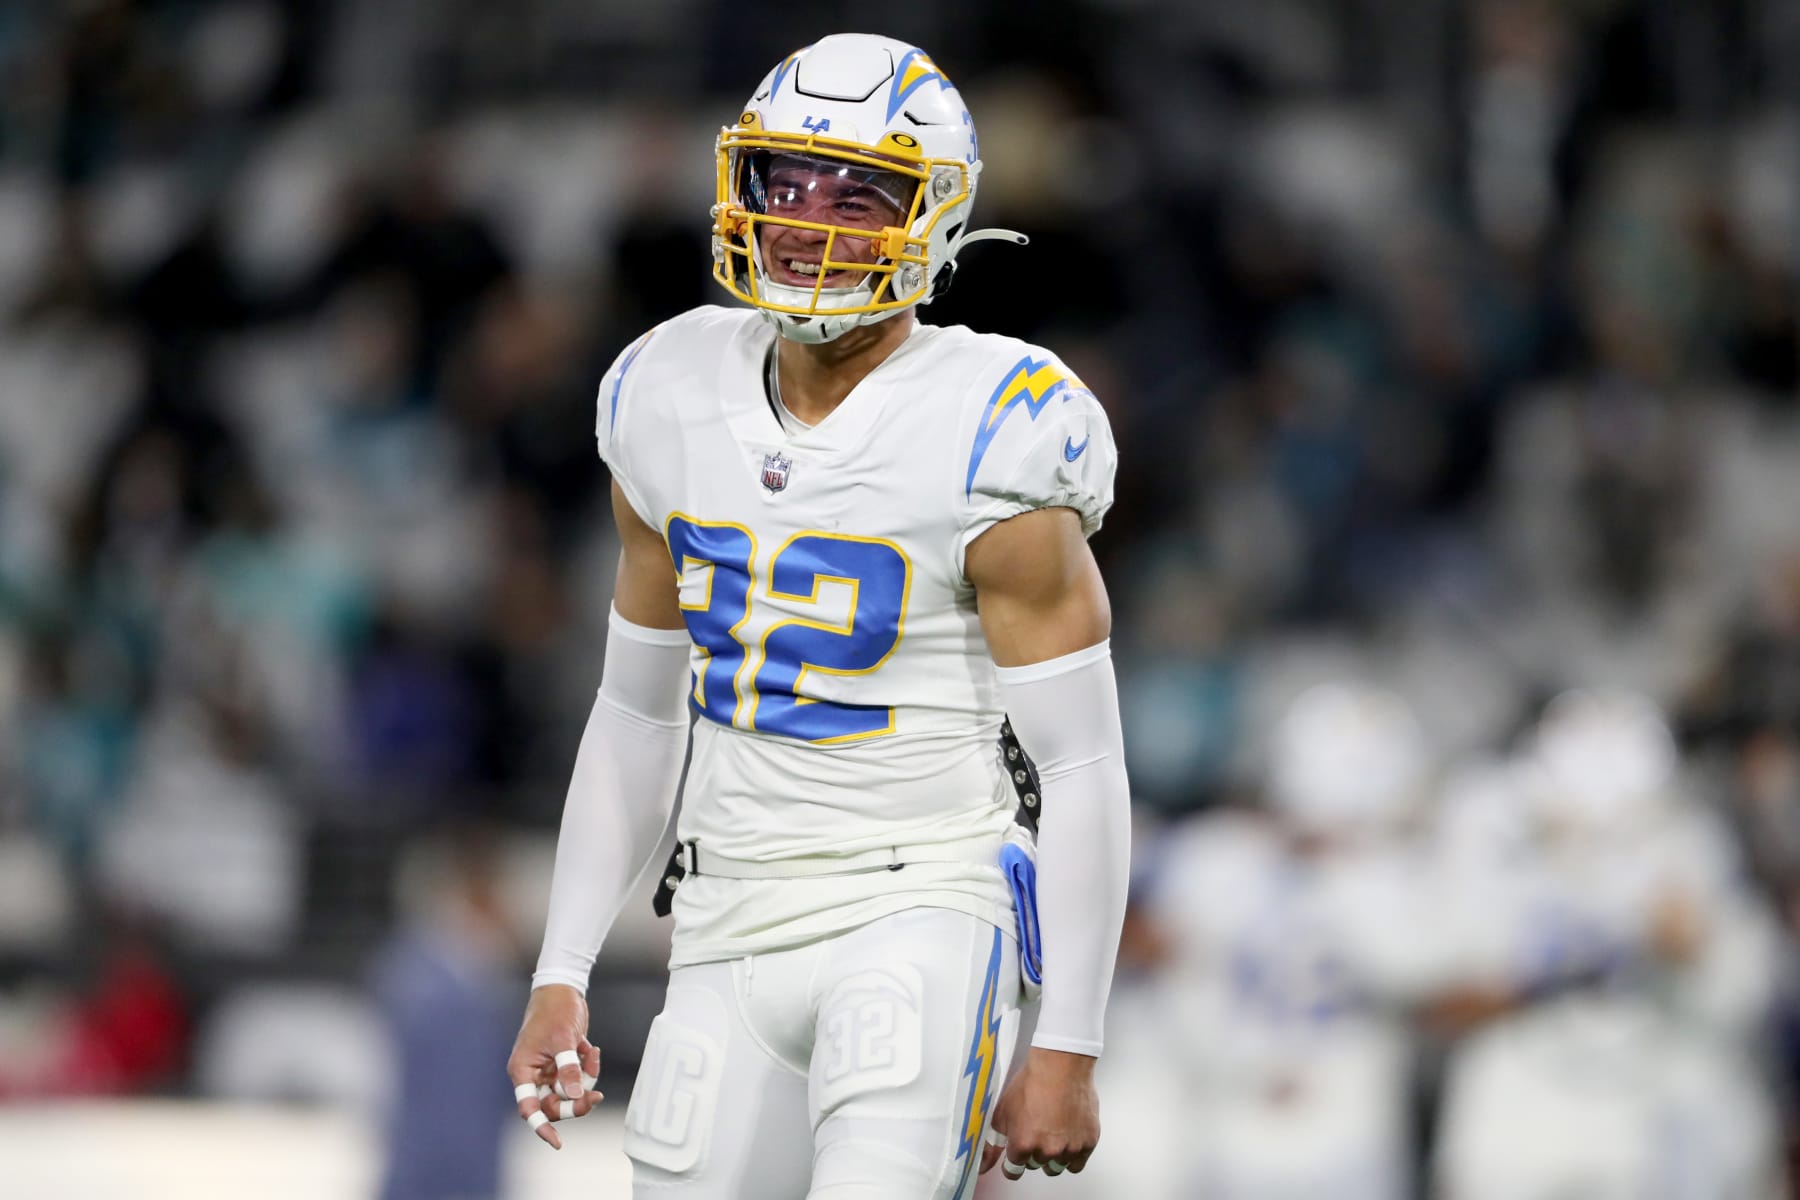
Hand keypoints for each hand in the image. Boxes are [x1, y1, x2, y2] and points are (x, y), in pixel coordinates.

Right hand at [506, 984, 603, 1149]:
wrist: (562, 989)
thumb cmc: (554, 1010)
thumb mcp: (563, 1040)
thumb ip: (568, 1068)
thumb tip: (575, 1095)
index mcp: (523, 1070)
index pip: (529, 1108)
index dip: (541, 1127)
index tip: (557, 1142)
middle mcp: (534, 1074)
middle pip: (554, 1104)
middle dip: (575, 1102)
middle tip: (596, 1097)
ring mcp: (549, 1069)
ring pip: (569, 1092)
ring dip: (586, 1080)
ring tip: (592, 1055)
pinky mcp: (563, 1062)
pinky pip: (579, 1077)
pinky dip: (588, 1067)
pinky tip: (591, 1049)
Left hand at [980, 1046, 1099, 1179]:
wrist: (1062, 1064)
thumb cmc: (1032, 1082)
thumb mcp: (1002, 1111)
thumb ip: (991, 1144)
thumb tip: (982, 1166)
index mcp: (1022, 1145)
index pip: (1013, 1172)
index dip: (1013, 1159)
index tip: (1017, 1153)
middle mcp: (1047, 1151)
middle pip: (1036, 1165)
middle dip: (1034, 1152)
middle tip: (1037, 1130)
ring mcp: (1069, 1148)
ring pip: (1057, 1166)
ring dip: (1053, 1155)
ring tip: (1053, 1133)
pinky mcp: (1088, 1142)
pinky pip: (1077, 1163)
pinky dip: (1072, 1154)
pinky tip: (1067, 1138)